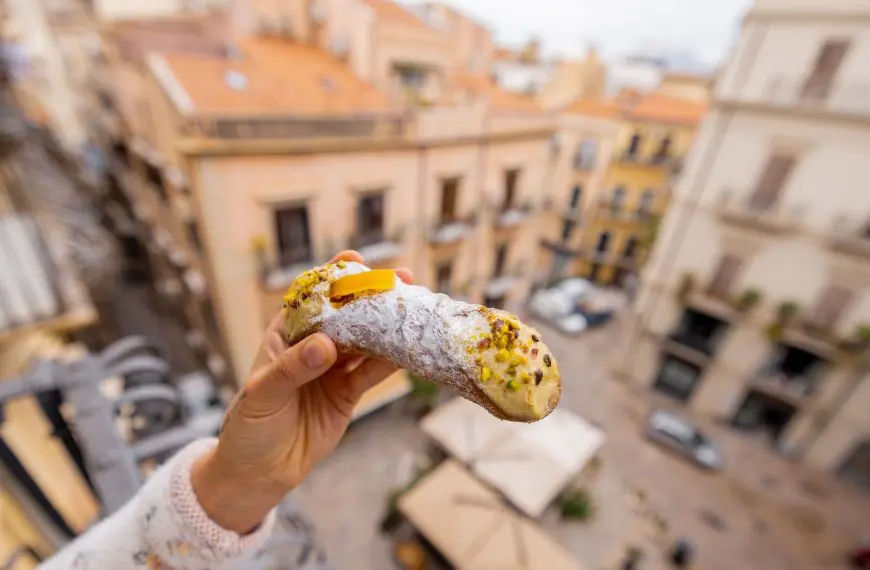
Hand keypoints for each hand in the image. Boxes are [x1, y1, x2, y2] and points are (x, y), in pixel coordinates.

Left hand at [191, 251, 412, 532]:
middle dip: (372, 296)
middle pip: (347, 315)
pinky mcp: (348, 394)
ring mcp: (333, 369)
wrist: (258, 473)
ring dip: (389, 326)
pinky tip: (409, 350)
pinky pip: (372, 373)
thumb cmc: (249, 426)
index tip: (355, 261)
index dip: (334, 278)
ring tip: (414, 310)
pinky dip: (391, 361)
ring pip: (366, 341)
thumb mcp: (263, 393)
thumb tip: (325, 344)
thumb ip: (293, 367)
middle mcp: (313, 346)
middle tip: (401, 280)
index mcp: (286, 334)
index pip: (311, 298)